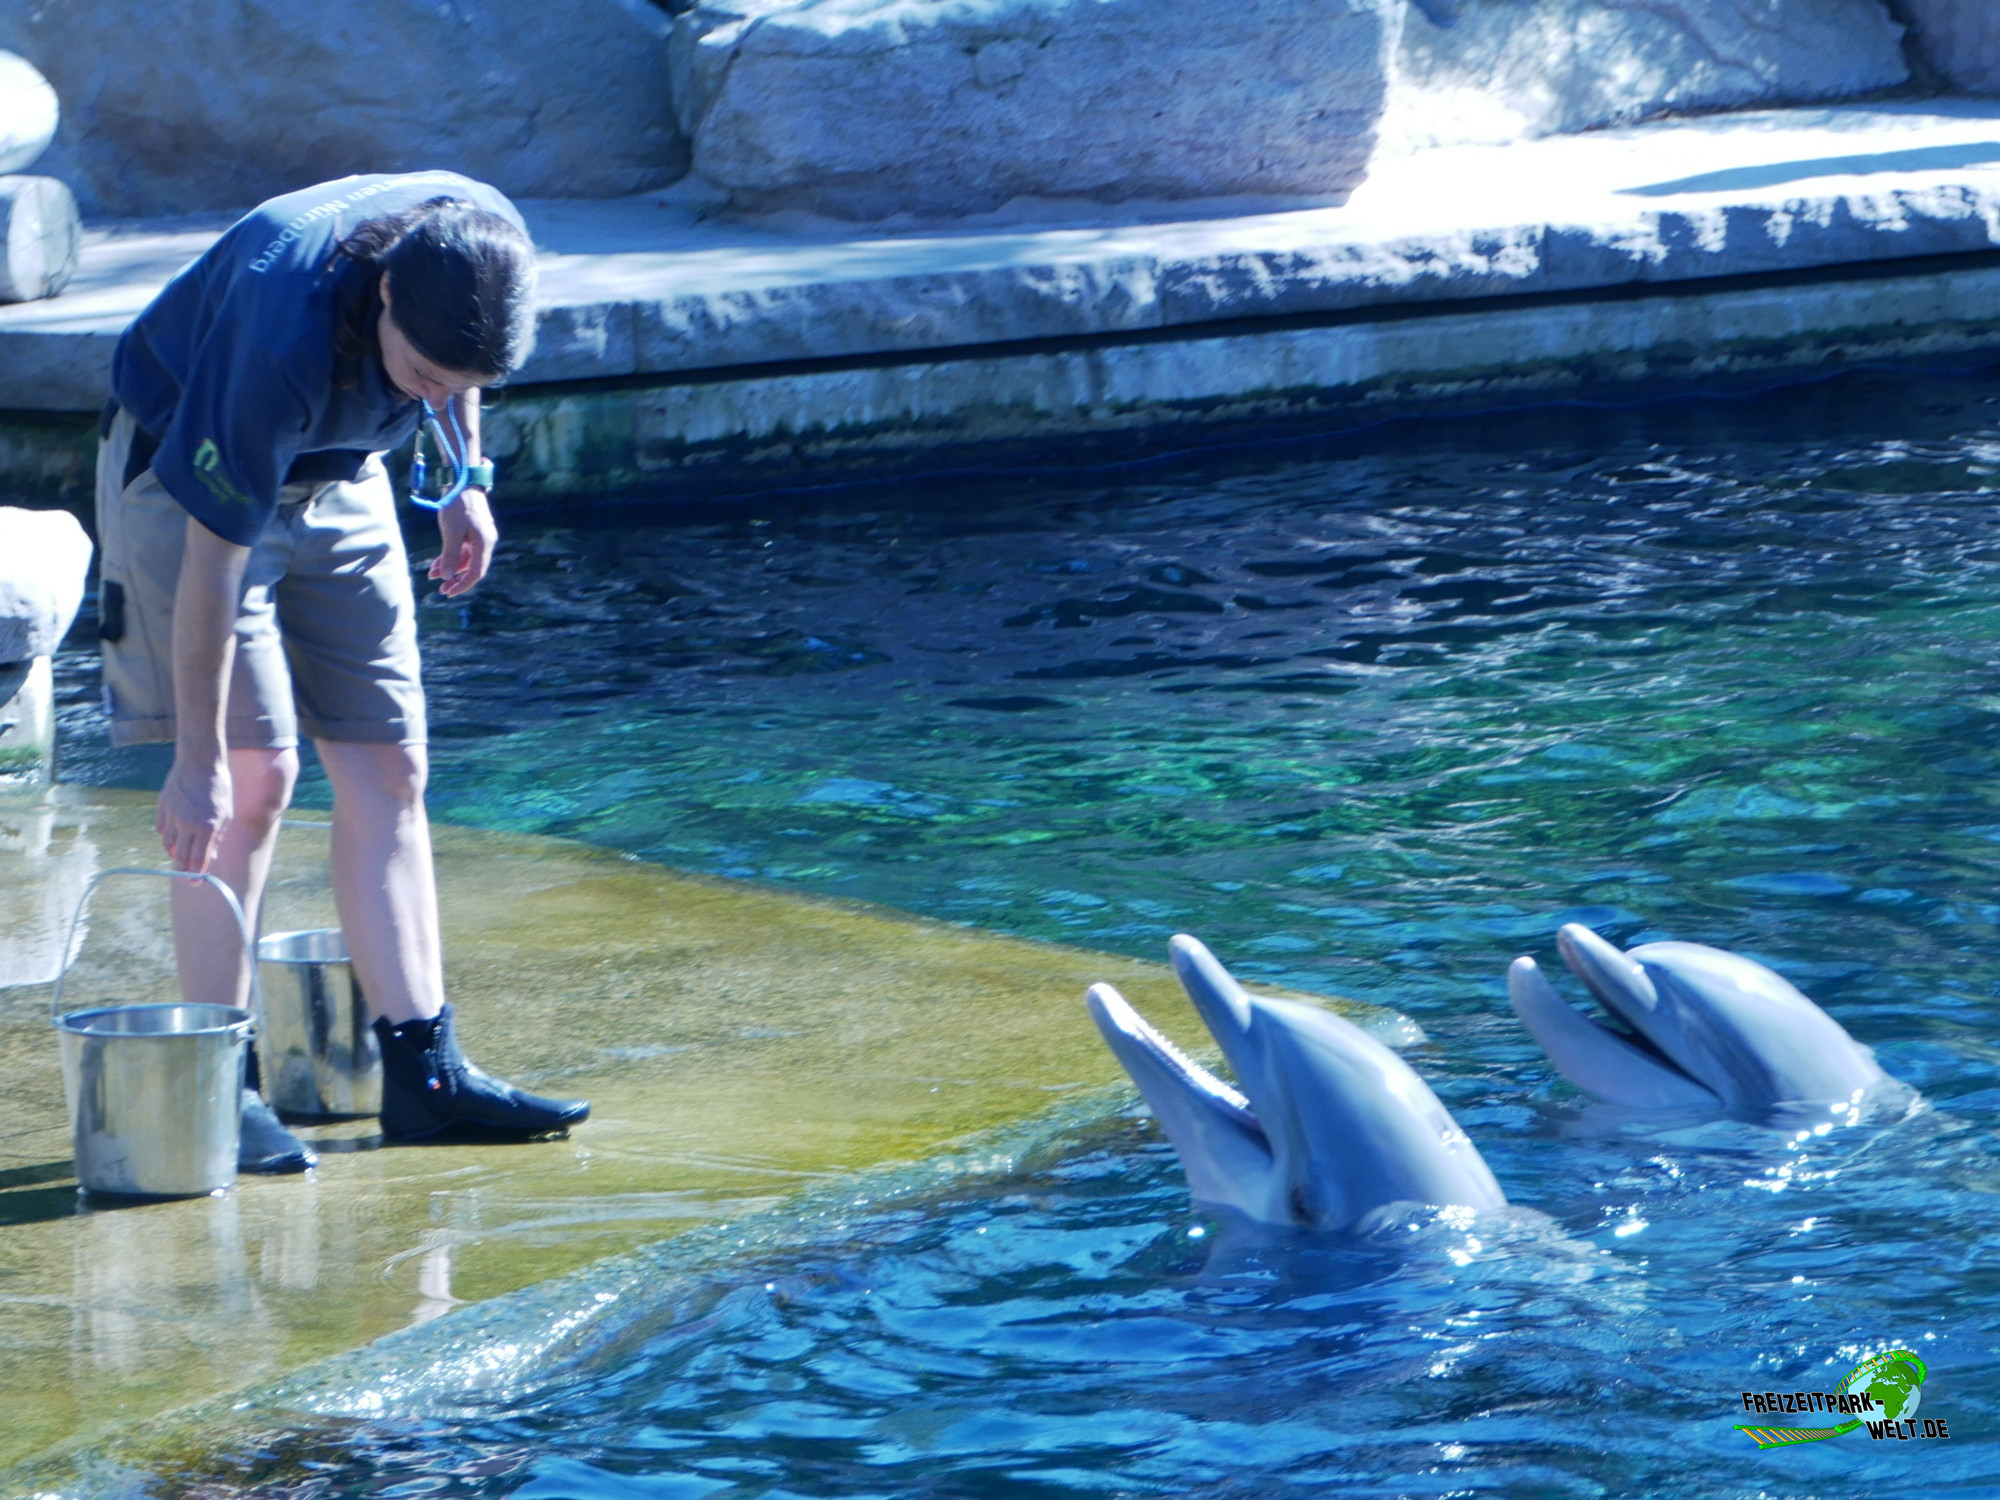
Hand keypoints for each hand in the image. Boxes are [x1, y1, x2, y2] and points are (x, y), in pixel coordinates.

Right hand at [157, 750, 232, 872]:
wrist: (200, 763)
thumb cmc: (218, 789)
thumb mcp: (225, 814)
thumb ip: (217, 836)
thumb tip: (210, 856)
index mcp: (207, 826)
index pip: (199, 858)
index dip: (196, 873)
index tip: (195, 884)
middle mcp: (188, 823)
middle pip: (181, 855)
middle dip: (183, 869)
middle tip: (186, 877)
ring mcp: (173, 815)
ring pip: (169, 844)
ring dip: (175, 852)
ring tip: (182, 855)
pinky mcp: (162, 807)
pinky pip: (162, 829)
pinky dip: (168, 836)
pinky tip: (174, 837)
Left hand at [431, 488, 497, 597]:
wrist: (463, 481)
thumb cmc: (458, 505)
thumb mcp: (451, 532)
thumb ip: (450, 555)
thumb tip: (448, 577)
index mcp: (484, 543)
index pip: (476, 572)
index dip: (463, 585)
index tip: (448, 592)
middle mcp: (485, 542)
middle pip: (472, 568)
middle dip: (455, 579)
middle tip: (441, 590)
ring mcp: (479, 537)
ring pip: (466, 559)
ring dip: (450, 567)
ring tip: (432, 574)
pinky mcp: (473, 532)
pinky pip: (463, 549)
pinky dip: (451, 556)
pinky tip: (437, 562)